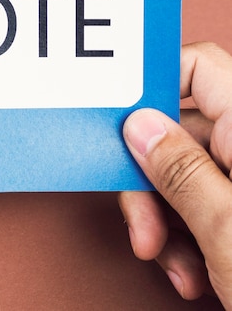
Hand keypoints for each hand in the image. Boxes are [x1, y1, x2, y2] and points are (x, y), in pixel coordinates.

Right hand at [119, 42, 231, 306]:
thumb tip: (140, 127)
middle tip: (144, 226)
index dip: (155, 87)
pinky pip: (200, 201)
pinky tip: (193, 270)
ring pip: (183, 173)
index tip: (119, 126)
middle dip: (150, 182)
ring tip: (173, 263)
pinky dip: (185, 235)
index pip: (199, 69)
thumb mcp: (228, 231)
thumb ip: (181, 171)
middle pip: (180, 133)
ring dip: (164, 219)